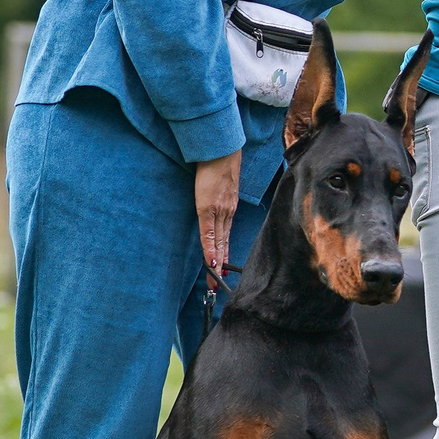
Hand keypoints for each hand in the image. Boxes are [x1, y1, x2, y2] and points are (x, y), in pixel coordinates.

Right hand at [194, 151, 241, 274]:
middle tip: (217, 285)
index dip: (223, 254)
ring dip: (215, 263)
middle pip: (223, 244)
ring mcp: (219, 212)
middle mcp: (227, 213)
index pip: (226, 237)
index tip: (222, 270)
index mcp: (229, 209)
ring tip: (212, 280)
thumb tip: (214, 204)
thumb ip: (219, 197)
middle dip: (220, 266)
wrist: (221, 152)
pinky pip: (209, 233)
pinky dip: (210, 248)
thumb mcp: (221, 185)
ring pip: (217, 243)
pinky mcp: (209, 208)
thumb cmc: (219, 166)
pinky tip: (210, 261)